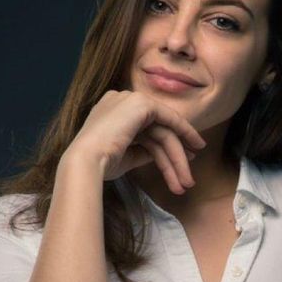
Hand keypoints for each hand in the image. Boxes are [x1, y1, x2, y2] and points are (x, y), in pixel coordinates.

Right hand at [64, 89, 207, 194]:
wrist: (86, 161)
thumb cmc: (100, 164)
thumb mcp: (126, 157)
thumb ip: (144, 152)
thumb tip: (161, 155)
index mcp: (112, 113)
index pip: (144, 130)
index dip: (164, 147)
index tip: (181, 162)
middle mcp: (121, 101)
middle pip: (156, 132)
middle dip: (175, 156)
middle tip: (188, 179)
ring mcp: (130, 100)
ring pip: (163, 131)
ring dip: (178, 158)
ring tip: (187, 182)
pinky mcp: (141, 104)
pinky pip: (169, 118)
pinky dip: (185, 132)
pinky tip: (195, 147)